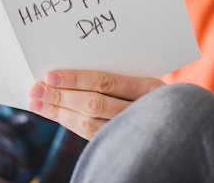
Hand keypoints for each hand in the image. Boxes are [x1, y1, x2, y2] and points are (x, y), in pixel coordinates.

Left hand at [29, 70, 164, 139]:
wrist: (178, 123)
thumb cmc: (155, 92)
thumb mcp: (145, 79)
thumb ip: (117, 75)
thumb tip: (71, 69)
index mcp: (150, 86)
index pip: (106, 82)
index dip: (76, 79)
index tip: (51, 75)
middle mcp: (143, 110)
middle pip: (95, 104)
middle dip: (61, 96)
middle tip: (36, 88)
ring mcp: (133, 130)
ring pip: (89, 123)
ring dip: (59, 112)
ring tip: (37, 102)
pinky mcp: (122, 143)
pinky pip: (91, 135)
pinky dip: (70, 123)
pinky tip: (55, 114)